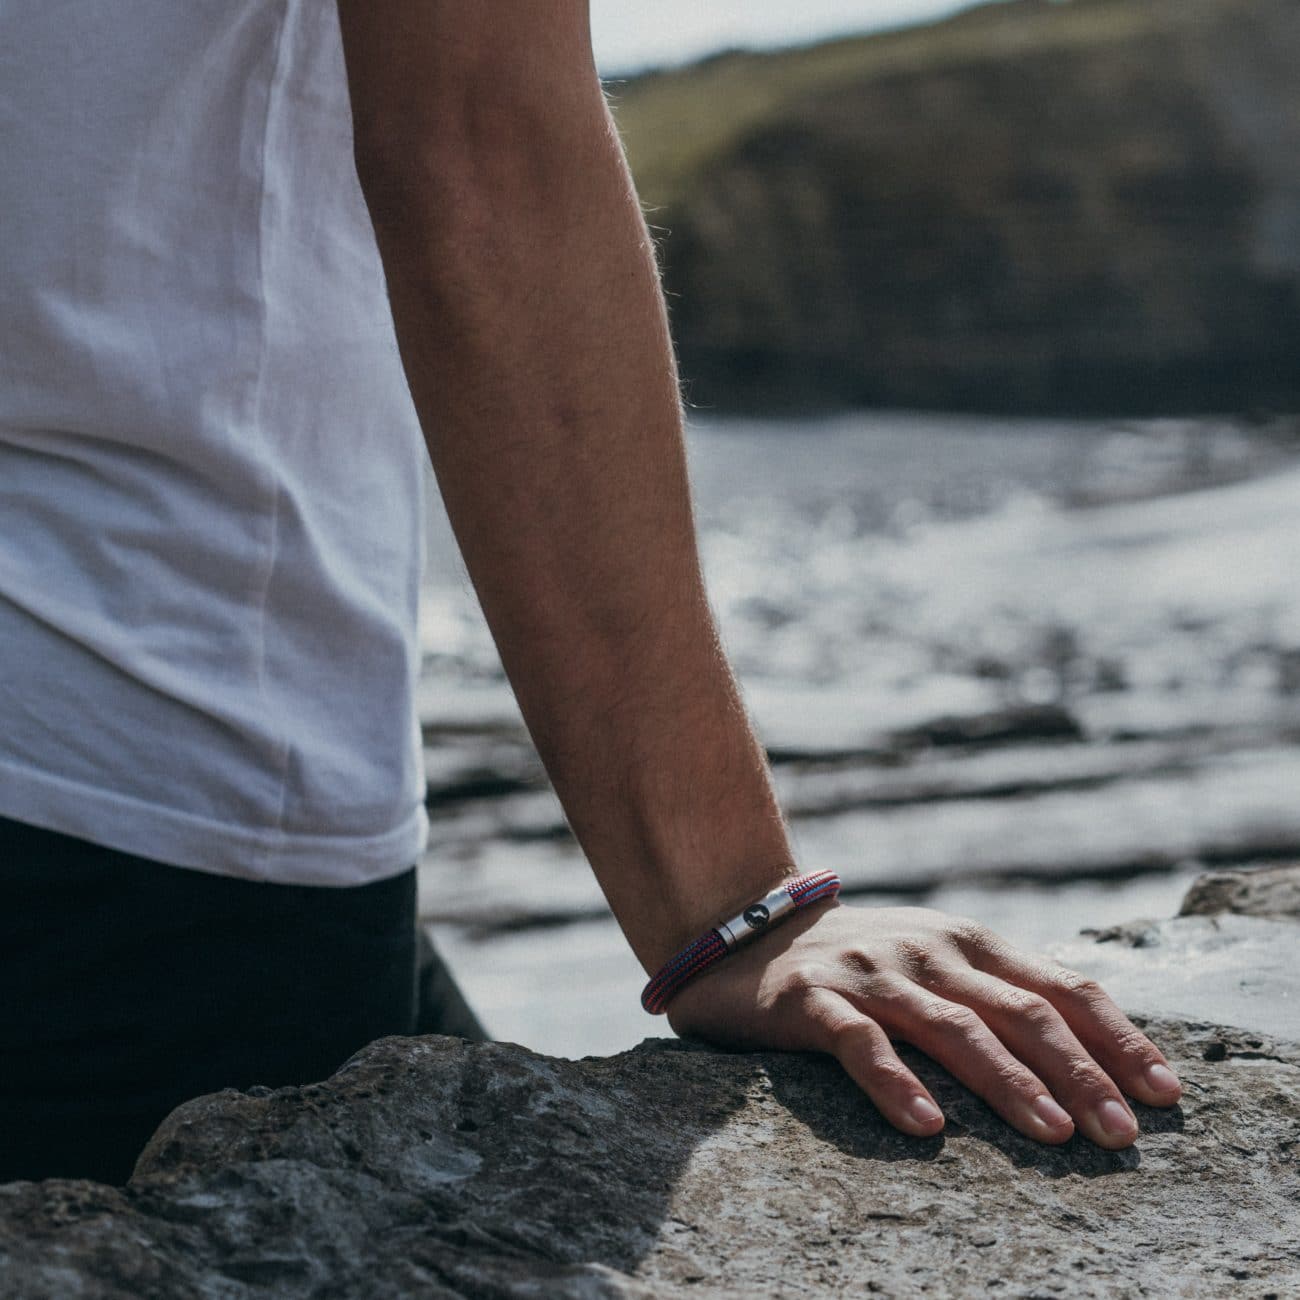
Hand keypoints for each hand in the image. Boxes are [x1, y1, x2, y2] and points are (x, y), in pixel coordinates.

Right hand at [665, 902, 1181, 1147]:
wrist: (747, 926)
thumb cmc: (858, 957)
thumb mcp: (936, 959)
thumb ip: (997, 990)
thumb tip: (1093, 1051)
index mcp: (968, 941)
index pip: (1058, 986)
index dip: (1116, 1037)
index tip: (1163, 1093)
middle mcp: (928, 951)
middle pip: (1019, 1010)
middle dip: (1079, 1071)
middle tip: (1120, 1132)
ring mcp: (872, 973)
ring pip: (952, 1027)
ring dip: (1007, 1081)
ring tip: (1051, 1133)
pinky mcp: (813, 1000)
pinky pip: (860, 1043)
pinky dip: (897, 1082)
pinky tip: (927, 1125)